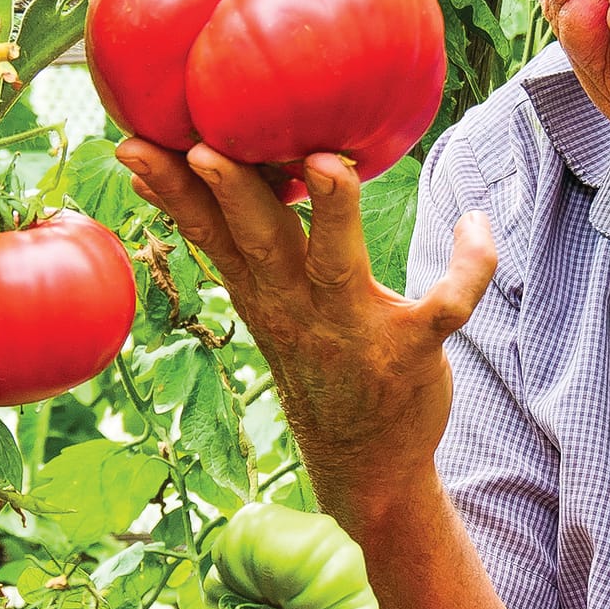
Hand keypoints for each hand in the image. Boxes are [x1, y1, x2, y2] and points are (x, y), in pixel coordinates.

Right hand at [118, 140, 496, 515]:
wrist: (366, 466)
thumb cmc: (318, 360)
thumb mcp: (263, 303)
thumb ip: (235, 240)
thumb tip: (178, 171)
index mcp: (263, 291)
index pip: (207, 233)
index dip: (170, 190)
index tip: (134, 142)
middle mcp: (299, 308)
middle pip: (255, 242)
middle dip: (229, 192)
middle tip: (200, 146)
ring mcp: (354, 329)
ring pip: (335, 263)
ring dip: (329, 212)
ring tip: (324, 162)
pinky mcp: (412, 349)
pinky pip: (447, 304)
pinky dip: (469, 267)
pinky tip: (475, 225)